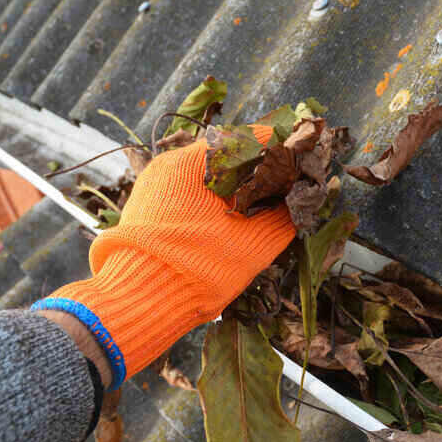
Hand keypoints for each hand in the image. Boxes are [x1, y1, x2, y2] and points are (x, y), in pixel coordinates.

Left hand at [33, 126, 294, 388]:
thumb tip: (303, 199)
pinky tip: (230, 229)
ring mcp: (155, 186)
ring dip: (237, 192)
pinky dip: (214, 206)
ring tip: (261, 216)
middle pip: (228, 157)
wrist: (139, 303)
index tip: (302, 170)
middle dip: (260, 174)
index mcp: (194, 159)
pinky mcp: (147, 210)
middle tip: (285, 196)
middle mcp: (170, 164)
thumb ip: (286, 215)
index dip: (282, 153)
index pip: (251, 138)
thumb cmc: (199, 267)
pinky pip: (190, 197)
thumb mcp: (255, 242)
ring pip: (208, 179)